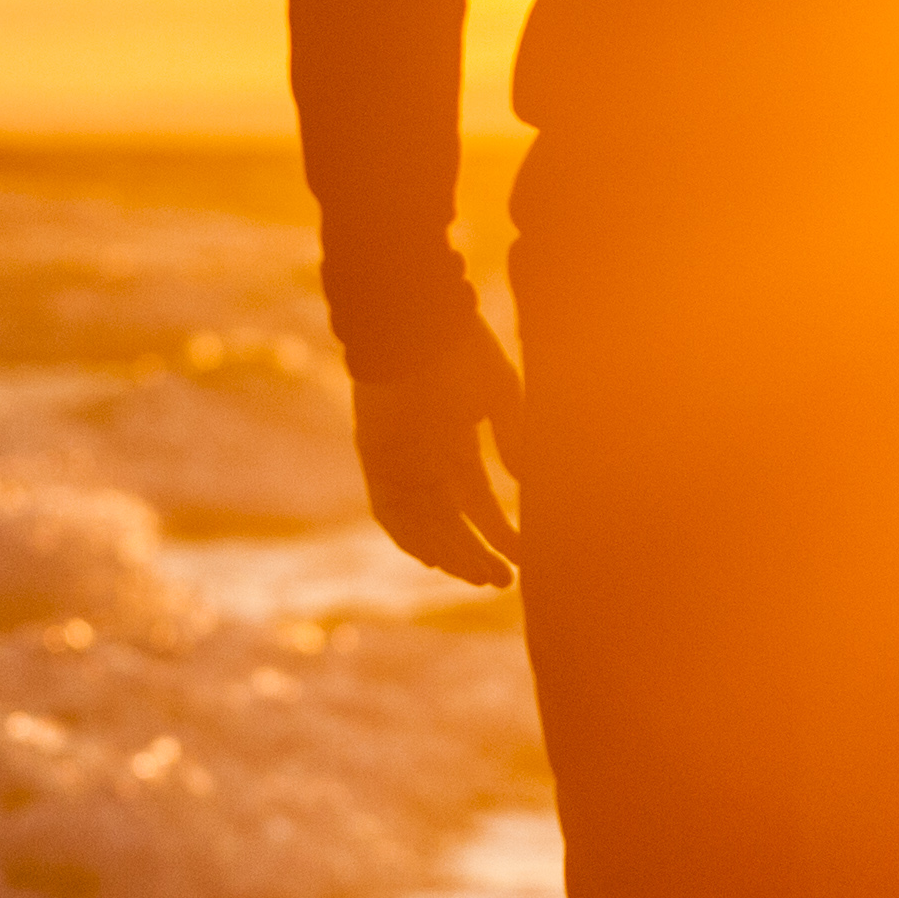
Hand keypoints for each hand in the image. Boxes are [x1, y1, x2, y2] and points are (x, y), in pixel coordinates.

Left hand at [349, 325, 526, 590]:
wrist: (414, 314)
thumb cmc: (461, 345)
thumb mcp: (499, 393)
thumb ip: (512, 437)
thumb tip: (523, 482)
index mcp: (456, 439)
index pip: (477, 500)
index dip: (498, 531)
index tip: (523, 557)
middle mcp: (426, 457)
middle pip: (451, 520)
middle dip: (475, 553)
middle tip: (502, 583)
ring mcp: (399, 459)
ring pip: (423, 523)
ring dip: (449, 552)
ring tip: (479, 577)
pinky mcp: (376, 456)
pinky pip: (390, 510)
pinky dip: (410, 536)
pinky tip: (435, 559)